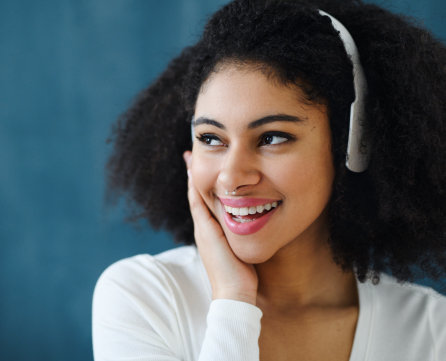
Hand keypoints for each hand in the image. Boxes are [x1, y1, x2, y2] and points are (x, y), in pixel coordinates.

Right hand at [183, 151, 257, 305]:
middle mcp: (204, 227)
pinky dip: (195, 187)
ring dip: (193, 175)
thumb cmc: (242, 275)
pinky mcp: (205, 230)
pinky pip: (198, 204)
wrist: (234, 292)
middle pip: (197, 194)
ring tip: (190, 156)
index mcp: (212, 230)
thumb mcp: (242, 248)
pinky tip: (195, 172)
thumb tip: (255, 223)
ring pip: (195, 195)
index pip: (206, 200)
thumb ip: (244, 235)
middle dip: (195, 173)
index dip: (204, 183)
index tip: (202, 166)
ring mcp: (203, 228)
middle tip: (191, 153)